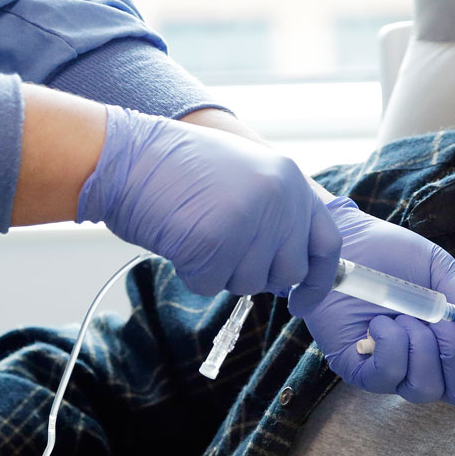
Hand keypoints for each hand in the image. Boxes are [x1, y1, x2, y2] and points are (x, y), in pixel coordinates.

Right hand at [78, 106, 341, 296]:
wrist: (126, 155)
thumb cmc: (178, 169)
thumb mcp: (246, 177)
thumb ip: (277, 215)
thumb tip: (295, 270)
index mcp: (290, 179)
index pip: (328, 243)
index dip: (320, 279)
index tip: (304, 299)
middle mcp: (279, 199)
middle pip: (288, 272)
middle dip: (258, 273)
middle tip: (225, 248)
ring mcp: (249, 220)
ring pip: (250, 283)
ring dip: (221, 271)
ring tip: (198, 230)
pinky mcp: (215, 242)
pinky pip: (212, 285)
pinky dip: (193, 273)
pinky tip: (181, 239)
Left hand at [289, 198, 454, 406]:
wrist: (345, 241)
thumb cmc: (390, 254)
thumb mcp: (437, 271)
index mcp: (450, 337)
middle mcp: (425, 361)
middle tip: (442, 321)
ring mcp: (392, 370)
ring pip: (425, 388)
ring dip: (420, 346)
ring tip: (402, 314)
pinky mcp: (358, 369)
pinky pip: (387, 379)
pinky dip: (390, 347)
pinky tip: (379, 323)